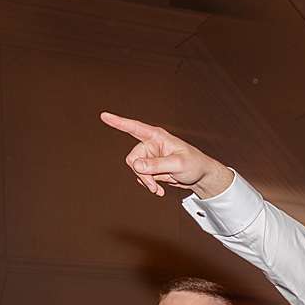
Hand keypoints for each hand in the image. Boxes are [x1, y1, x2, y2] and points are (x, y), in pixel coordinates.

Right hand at [100, 112, 233, 198]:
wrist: (200, 176)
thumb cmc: (194, 164)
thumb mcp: (178, 164)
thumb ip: (157, 164)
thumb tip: (136, 165)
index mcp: (157, 136)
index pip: (134, 128)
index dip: (118, 122)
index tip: (104, 116)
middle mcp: (151, 145)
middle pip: (133, 158)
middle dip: (142, 174)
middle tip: (154, 184)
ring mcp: (150, 157)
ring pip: (136, 170)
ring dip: (146, 181)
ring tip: (159, 187)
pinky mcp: (151, 168)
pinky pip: (141, 177)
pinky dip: (148, 184)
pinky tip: (159, 189)